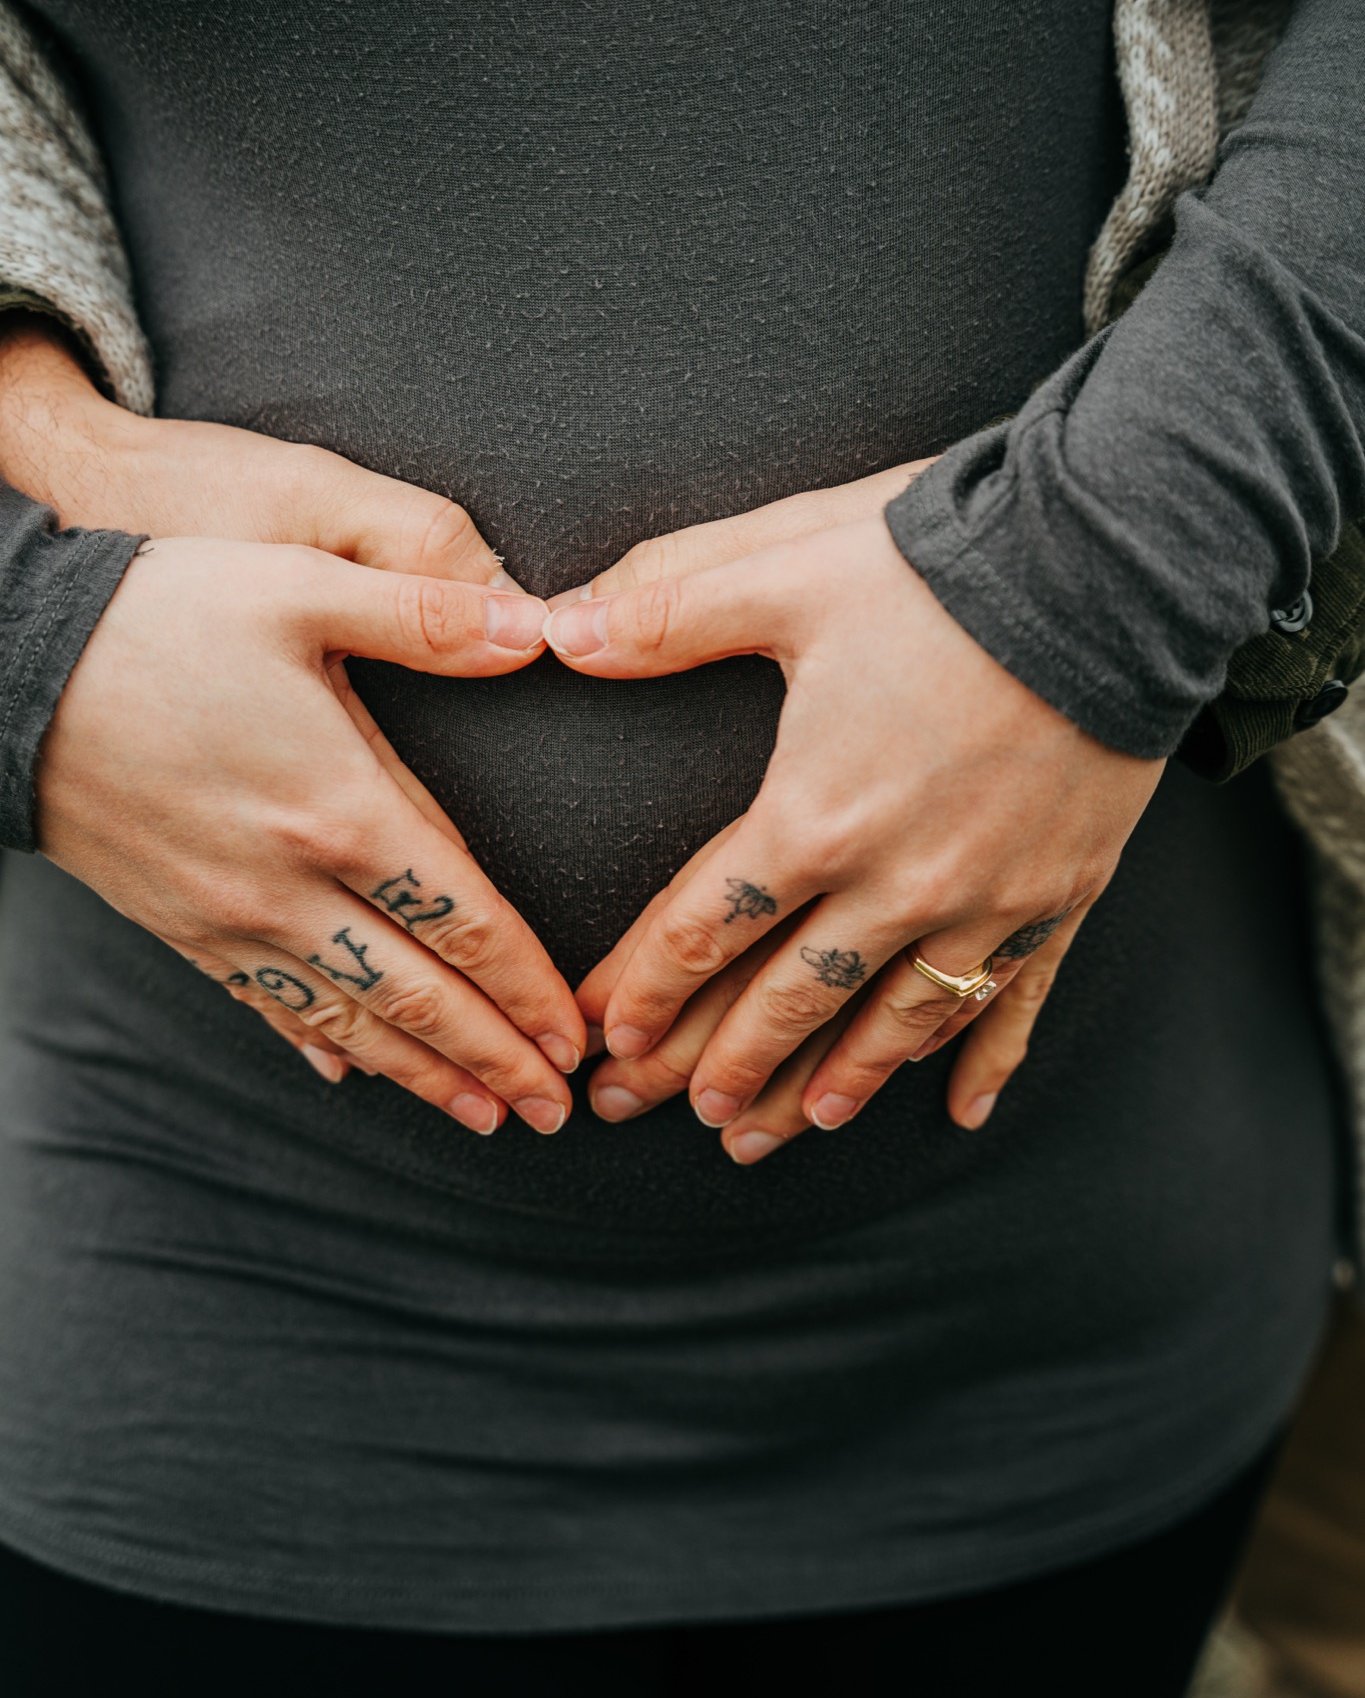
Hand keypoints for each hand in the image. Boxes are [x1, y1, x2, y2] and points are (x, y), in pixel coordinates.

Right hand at [3, 319, 582, 1118]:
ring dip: (424, 1074)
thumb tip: (531, 630)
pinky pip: (263, 1003)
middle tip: (557, 1108)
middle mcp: (288, 883)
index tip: (572, 1032)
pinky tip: (347, 1069)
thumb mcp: (297, 584)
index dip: (526, 985)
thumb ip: (423, 614)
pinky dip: (317, 1042)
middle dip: (495, 1058)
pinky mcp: (177, 923)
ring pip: (348, 1019)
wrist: (4, 669)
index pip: (462, 920)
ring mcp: (227, 916)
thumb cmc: (156, 617)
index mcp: (338, 805)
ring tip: (485, 1116)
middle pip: (417, 994)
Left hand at [550, 487, 1161, 1147]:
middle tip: (661, 1111)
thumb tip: (559, 630)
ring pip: (892, 1023)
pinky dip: (983, 1060)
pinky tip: (960, 1114)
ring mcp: (986, 900)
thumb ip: (665, 612)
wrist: (1116, 569)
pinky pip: (1014, 1001)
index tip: (609, 1038)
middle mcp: (896, 881)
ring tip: (777, 1130)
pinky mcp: (1062, 894)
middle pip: (786, 999)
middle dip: (716, 1062)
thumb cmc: (941, 568)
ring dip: (829, 1083)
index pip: (706, 927)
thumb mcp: (785, 572)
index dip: (648, 988)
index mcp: (813, 813)